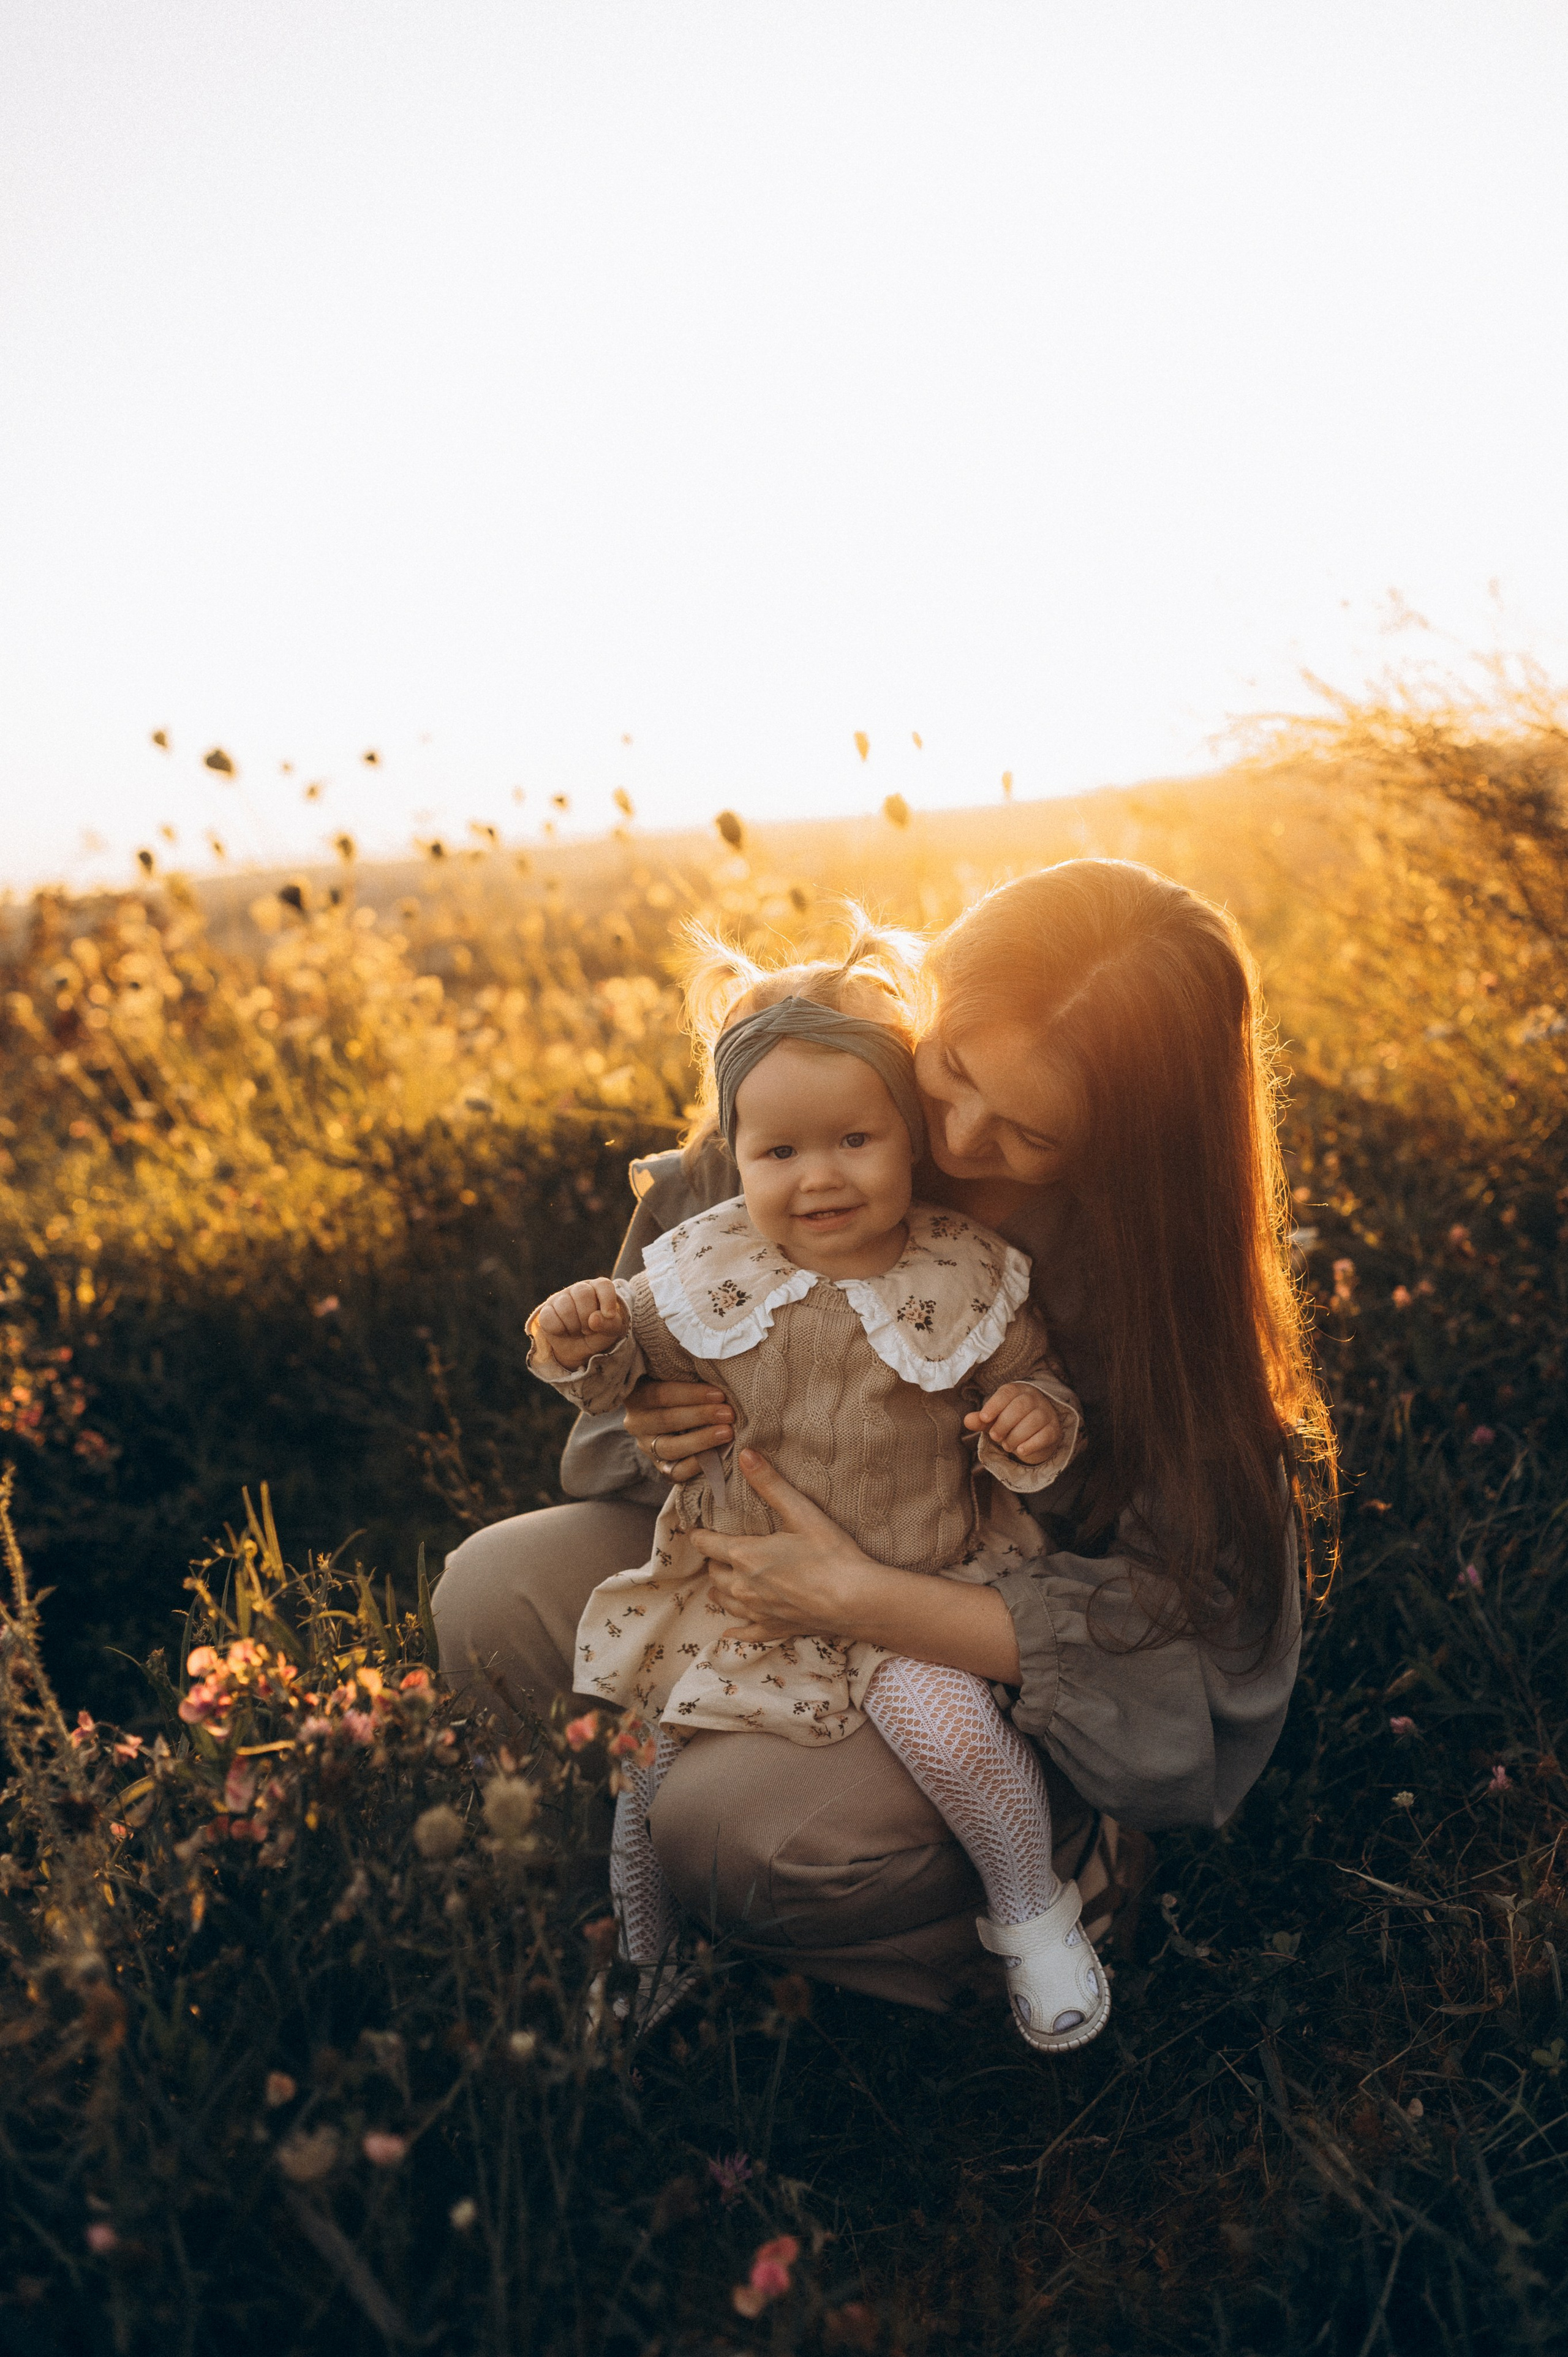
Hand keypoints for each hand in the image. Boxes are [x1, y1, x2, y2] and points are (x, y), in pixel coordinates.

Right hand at [530, 1278, 627, 1370]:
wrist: (580, 1351)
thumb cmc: (599, 1335)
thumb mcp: (612, 1332)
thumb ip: (610, 1324)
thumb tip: (594, 1319)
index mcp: (599, 1289)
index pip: (603, 1285)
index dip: (607, 1299)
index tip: (609, 1315)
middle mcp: (580, 1289)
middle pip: (583, 1294)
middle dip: (587, 1317)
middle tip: (589, 1329)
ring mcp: (561, 1298)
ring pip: (565, 1307)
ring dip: (574, 1327)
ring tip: (578, 1331)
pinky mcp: (546, 1310)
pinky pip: (549, 1318)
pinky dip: (559, 1330)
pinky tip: (564, 1331)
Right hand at [623, 1378, 734, 1482]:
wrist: (675, 1418)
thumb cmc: (684, 1392)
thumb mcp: (678, 1379)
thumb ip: (689, 1378)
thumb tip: (718, 1375)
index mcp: (637, 1396)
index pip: (661, 1394)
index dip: (691, 1394)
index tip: (719, 1394)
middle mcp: (637, 1423)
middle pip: (667, 1420)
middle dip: (701, 1416)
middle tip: (728, 1413)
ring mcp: (646, 1447)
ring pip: (671, 1448)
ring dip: (702, 1440)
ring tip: (727, 1433)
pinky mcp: (660, 1466)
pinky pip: (675, 1472)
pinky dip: (696, 1465)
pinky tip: (716, 1456)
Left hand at [686, 1451, 877, 1643]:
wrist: (855, 1600)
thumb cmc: (830, 1553)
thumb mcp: (801, 1512)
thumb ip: (770, 1483)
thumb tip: (745, 1455)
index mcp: (744, 1556)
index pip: (706, 1544)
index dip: (700, 1535)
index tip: (698, 1530)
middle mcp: (742, 1587)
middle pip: (714, 1573)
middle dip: (715, 1561)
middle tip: (722, 1551)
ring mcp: (757, 1611)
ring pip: (723, 1600)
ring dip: (721, 1589)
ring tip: (726, 1580)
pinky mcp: (773, 1629)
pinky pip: (744, 1632)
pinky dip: (735, 1629)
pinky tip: (730, 1630)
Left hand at [965, 1382, 1062, 1464]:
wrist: (1035, 1432)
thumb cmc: (1011, 1421)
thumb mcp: (994, 1419)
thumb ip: (981, 1420)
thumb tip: (967, 1420)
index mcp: (1017, 1390)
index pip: (1007, 1393)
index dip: (994, 1405)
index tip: (984, 1418)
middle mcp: (1034, 1398)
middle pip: (1020, 1406)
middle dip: (1004, 1424)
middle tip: (995, 1437)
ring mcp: (1046, 1413)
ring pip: (1033, 1421)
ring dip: (1016, 1436)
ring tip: (1007, 1445)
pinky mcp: (1054, 1429)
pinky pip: (1045, 1435)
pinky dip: (1031, 1444)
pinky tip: (1020, 1450)